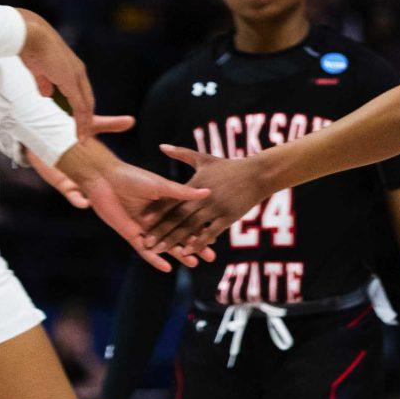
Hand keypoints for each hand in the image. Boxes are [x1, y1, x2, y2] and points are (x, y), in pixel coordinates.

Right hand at [16, 9, 95, 143]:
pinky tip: (78, 132)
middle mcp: (77, 71)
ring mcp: (75, 75)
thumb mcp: (38, 68)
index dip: (80, 107)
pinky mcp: (70, 80)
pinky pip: (79, 105)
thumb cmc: (30, 46)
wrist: (29, 34)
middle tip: (85, 135)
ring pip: (85, 105)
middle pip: (87, 100)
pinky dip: (80, 120)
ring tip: (83, 138)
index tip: (79, 122)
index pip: (80, 92)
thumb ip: (44, 82)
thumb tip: (46, 94)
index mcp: (71, 67)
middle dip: (86, 118)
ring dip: (84, 123)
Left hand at [27, 116, 131, 208]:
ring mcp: (75, 181)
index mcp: (96, 163)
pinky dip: (78, 201)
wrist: (40, 132)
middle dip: (108, 197)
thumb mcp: (91, 125)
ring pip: (87, 196)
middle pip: (100, 189)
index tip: (131, 186)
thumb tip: (131, 120)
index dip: (120, 181)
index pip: (111, 175)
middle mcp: (87, 174)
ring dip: (94, 201)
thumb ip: (110, 124)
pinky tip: (85, 204)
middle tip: (119, 203)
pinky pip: (72, 196)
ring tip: (103, 206)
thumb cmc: (65, 127)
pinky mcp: (61, 184)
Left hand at [72, 148, 213, 271]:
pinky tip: (168, 268)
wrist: (105, 179)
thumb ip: (182, 193)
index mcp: (167, 205)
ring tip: (194, 264)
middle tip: (210, 257)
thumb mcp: (161, 185)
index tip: (216, 238)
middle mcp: (158, 218)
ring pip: (165, 245)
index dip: (201, 230)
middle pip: (179, 235)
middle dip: (194, 246)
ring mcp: (145, 228)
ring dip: (178, 255)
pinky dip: (155, 259)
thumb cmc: (133, 177)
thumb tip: (208, 193)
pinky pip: (145, 251)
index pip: (188, 220)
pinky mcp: (132, 234)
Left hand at [151, 144, 273, 253]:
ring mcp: (216, 208)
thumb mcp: (204, 159)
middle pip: (177, 217)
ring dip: (175, 241)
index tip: (143, 219)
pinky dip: (198, 243)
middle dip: (161, 230)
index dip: (157, 210)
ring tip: (160, 251)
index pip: (172, 199)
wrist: (257, 173)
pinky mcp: (228, 217)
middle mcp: (203, 198)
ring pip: (191, 227)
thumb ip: (181, 153)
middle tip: (147, 242)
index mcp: (195, 185)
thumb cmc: (229, 166)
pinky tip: (186, 252)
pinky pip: (210, 233)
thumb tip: (162, 146)